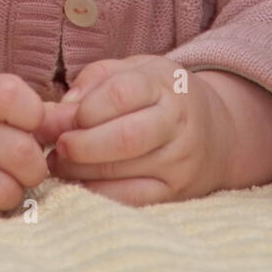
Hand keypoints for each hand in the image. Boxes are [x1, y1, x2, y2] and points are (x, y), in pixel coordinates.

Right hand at [0, 74, 51, 219]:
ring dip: (12, 197)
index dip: (34, 119)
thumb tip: (77, 126)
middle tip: (20, 172)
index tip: (31, 130)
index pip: (11, 96)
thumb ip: (46, 117)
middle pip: (21, 153)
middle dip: (32, 171)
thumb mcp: (6, 117)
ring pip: (5, 191)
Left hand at [45, 55, 229, 204]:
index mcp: (165, 85)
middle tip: (56, 146)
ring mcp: (179, 162)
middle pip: (124, 138)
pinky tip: (79, 183)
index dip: (86, 107)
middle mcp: (178, 124)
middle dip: (81, 145)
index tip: (63, 117)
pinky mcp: (176, 193)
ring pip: (123, 172)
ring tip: (59, 163)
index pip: (123, 93)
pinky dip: (96, 193)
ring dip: (80, 171)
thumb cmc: (161, 96)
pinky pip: (130, 200)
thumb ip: (93, 82)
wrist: (217, 133)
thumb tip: (54, 114)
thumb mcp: (134, 71)